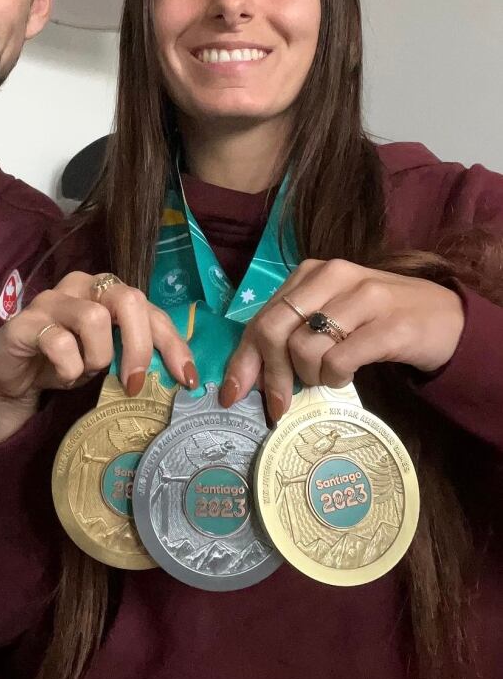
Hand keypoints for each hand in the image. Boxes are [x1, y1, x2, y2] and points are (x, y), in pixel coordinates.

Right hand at [0, 271, 197, 443]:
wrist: (10, 377)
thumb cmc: (65, 363)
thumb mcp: (108, 359)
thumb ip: (136, 355)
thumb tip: (181, 378)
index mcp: (108, 291)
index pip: (151, 309)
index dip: (173, 343)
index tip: (187, 379)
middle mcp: (83, 285)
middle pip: (128, 299)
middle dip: (138, 346)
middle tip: (133, 384)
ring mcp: (53, 299)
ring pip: (94, 318)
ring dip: (96, 357)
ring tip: (85, 372)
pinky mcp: (26, 321)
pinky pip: (59, 343)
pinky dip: (67, 368)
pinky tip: (61, 374)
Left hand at [221, 258, 464, 420]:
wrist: (445, 317)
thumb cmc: (378, 318)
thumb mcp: (330, 314)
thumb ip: (293, 331)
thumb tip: (249, 375)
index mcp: (311, 272)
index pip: (262, 317)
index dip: (243, 359)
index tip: (233, 395)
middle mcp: (333, 276)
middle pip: (274, 330)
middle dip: (271, 376)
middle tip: (279, 405)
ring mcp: (364, 297)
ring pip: (304, 348)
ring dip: (309, 376)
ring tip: (327, 377)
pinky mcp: (390, 325)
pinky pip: (341, 360)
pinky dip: (336, 377)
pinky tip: (346, 376)